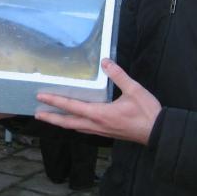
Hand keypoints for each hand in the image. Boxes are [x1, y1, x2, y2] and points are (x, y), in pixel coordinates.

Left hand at [35, 58, 161, 144]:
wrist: (159, 132)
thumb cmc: (147, 112)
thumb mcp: (134, 90)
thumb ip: (119, 75)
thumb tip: (105, 61)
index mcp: (100, 114)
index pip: (72, 107)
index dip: (55, 102)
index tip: (41, 98)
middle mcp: (97, 125)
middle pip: (68, 123)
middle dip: (52, 118)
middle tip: (37, 113)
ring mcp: (102, 131)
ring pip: (76, 128)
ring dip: (62, 123)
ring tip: (51, 118)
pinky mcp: (107, 133)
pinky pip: (85, 130)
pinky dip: (75, 125)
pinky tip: (75, 122)